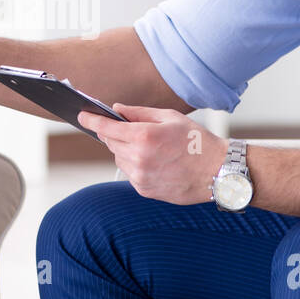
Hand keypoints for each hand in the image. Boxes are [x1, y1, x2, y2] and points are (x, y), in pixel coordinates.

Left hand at [78, 103, 228, 205]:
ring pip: (119, 158)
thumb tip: (116, 109)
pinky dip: (136, 165)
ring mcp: (140, 177)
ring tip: (152, 148)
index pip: (107, 127)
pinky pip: (130, 172)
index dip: (92, 120)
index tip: (82, 116)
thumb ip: (138, 112)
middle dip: (115, 134)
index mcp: (144, 137)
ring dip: (126, 150)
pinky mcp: (144, 189)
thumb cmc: (197, 142)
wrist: (217, 172)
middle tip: (132, 129)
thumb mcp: (169, 117)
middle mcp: (139, 158)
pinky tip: (156, 162)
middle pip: (111, 142)